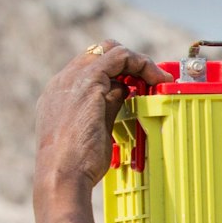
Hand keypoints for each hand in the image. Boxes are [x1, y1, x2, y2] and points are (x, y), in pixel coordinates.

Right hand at [33, 42, 167, 222]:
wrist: (61, 173)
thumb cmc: (78, 163)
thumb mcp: (96, 129)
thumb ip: (108, 107)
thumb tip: (125, 94)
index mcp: (61, 92)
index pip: (92, 67)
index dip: (120, 72)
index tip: (142, 85)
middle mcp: (64, 80)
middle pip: (100, 52)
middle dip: (130, 62)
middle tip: (154, 79)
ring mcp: (74, 79)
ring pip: (111, 50)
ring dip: (140, 62)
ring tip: (160, 79)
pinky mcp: (89, 83)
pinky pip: (119, 57)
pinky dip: (140, 63)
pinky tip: (156, 79)